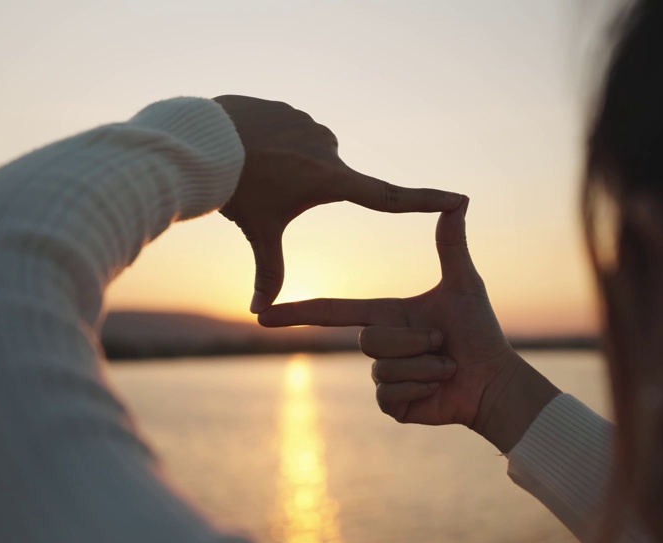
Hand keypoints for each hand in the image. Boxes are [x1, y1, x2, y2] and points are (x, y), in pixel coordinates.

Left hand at [212, 95, 462, 312]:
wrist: (203, 141)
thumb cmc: (235, 191)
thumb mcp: (257, 232)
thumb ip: (267, 272)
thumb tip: (260, 314)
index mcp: (330, 180)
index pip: (389, 198)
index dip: (426, 201)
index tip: (458, 199)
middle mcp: (328, 148)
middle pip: (325, 180)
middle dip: (298, 187)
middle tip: (265, 189)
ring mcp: (308, 123)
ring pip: (302, 154)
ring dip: (282, 164)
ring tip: (251, 168)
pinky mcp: (288, 108)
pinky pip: (284, 130)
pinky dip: (269, 142)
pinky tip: (245, 146)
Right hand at [258, 199, 560, 450]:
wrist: (494, 380)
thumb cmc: (481, 333)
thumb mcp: (464, 285)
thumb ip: (452, 245)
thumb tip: (459, 201)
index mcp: (385, 315)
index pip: (332, 311)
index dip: (297, 313)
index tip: (264, 314)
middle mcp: (379, 345)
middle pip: (371, 340)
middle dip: (415, 341)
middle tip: (443, 343)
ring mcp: (383, 378)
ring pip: (383, 369)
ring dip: (425, 366)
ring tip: (446, 366)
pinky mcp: (393, 405)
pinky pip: (389, 394)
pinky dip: (421, 388)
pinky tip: (439, 389)